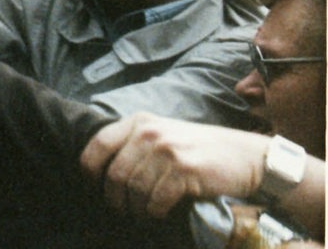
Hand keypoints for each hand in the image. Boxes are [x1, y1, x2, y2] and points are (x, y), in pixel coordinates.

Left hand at [79, 113, 267, 217]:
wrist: (246, 157)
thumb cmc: (199, 150)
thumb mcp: (163, 134)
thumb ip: (134, 144)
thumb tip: (102, 171)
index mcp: (139, 122)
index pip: (98, 144)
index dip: (90, 169)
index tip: (94, 186)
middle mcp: (149, 132)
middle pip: (115, 174)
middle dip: (115, 198)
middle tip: (122, 210)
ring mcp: (166, 150)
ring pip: (134, 189)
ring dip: (136, 209)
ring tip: (142, 214)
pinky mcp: (183, 170)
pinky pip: (156, 200)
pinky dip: (154, 212)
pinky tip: (159, 213)